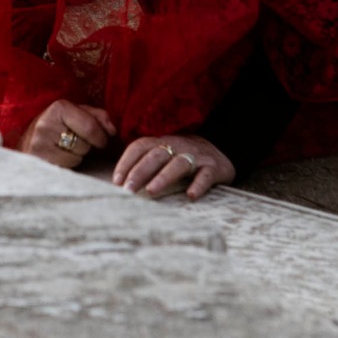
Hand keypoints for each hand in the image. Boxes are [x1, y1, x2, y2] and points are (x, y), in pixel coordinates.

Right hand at [19, 100, 114, 167]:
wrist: (26, 141)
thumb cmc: (58, 126)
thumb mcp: (77, 114)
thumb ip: (98, 117)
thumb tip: (113, 131)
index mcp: (58, 108)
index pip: (91, 128)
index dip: (101, 137)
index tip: (100, 141)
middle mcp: (46, 125)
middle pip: (85, 144)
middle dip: (86, 146)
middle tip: (75, 142)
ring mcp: (39, 144)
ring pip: (76, 157)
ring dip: (77, 156)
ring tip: (64, 148)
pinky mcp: (37, 161)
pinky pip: (66, 167)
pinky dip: (67, 165)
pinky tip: (58, 158)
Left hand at [114, 135, 234, 199]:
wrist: (221, 151)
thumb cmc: (184, 157)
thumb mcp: (164, 154)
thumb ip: (144, 163)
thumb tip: (118, 184)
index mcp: (162, 141)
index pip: (139, 146)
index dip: (126, 162)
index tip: (116, 181)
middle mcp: (178, 145)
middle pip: (156, 155)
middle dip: (140, 172)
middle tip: (128, 190)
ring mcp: (196, 155)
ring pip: (178, 164)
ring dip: (163, 177)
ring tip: (151, 191)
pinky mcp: (214, 167)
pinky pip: (206, 175)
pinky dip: (198, 185)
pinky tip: (190, 195)